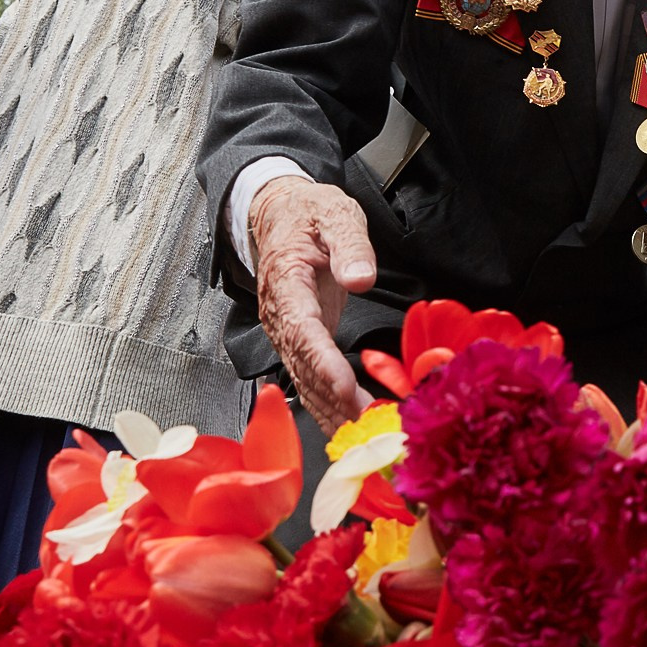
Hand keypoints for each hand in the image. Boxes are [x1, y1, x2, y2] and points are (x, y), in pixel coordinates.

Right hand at [252, 177, 378, 433]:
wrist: (280, 215)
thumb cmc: (310, 214)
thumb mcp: (335, 214)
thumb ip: (350, 245)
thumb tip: (360, 278)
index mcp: (286, 281)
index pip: (302, 328)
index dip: (322, 360)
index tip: (343, 385)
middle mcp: (280, 314)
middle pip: (303, 364)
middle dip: (333, 398)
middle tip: (366, 424)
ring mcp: (286, 331)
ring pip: (305, 379)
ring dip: (332, 409)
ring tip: (364, 433)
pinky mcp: (300, 340)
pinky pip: (311, 377)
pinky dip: (329, 403)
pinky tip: (350, 423)